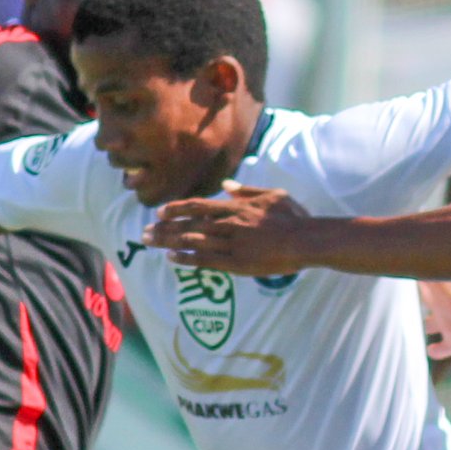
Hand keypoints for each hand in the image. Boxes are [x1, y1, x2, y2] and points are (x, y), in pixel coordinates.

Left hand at [144, 182, 309, 275]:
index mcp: (236, 207)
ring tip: (150, 243)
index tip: (160, 212)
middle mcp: (229, 223)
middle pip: (188, 224)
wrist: (305, 240)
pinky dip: (187, 258)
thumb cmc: (293, 217)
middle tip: (145, 232)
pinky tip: (171, 259)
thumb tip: (226, 186)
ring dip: (168, 242)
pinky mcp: (236, 263)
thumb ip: (246, 191)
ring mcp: (231, 244)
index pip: (198, 206)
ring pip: (192, 241)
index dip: (176, 209)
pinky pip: (206, 260)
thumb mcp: (272, 194)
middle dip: (164, 228)